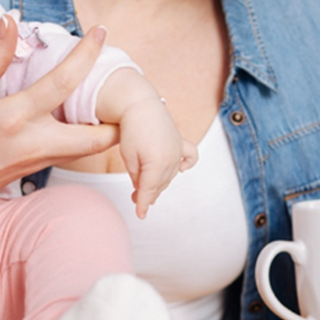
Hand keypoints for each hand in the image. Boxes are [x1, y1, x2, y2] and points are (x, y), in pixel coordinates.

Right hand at [0, 19, 119, 218]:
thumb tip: (8, 21)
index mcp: (14, 118)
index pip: (63, 82)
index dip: (87, 55)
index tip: (101, 33)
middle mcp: (33, 144)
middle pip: (98, 138)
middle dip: (118, 118)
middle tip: (122, 88)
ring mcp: (35, 164)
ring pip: (88, 152)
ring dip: (103, 131)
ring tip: (105, 101)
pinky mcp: (32, 175)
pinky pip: (68, 156)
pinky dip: (81, 140)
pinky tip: (75, 121)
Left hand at [119, 97, 198, 217]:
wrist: (140, 104)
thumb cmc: (131, 129)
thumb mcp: (129, 157)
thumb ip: (137, 176)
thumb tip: (143, 188)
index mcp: (156, 163)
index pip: (149, 190)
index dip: (143, 204)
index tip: (140, 215)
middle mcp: (172, 159)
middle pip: (160, 184)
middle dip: (148, 194)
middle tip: (137, 200)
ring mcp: (179, 150)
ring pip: (171, 175)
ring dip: (160, 183)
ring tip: (148, 189)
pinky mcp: (181, 142)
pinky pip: (190, 157)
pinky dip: (186, 165)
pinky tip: (180, 169)